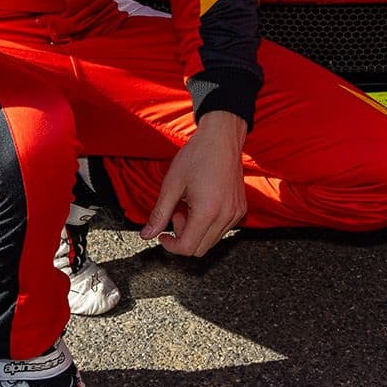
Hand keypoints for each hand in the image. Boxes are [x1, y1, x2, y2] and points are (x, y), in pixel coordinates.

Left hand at [141, 112, 247, 256]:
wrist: (222, 137)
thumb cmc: (197, 155)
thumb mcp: (172, 184)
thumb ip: (159, 213)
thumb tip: (146, 235)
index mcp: (208, 212)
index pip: (188, 248)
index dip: (171, 246)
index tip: (162, 234)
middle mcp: (226, 216)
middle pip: (200, 249)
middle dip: (183, 237)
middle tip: (176, 213)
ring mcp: (236, 213)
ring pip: (211, 240)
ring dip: (196, 231)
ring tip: (188, 205)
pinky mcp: (240, 209)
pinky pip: (222, 229)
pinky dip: (208, 224)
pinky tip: (200, 203)